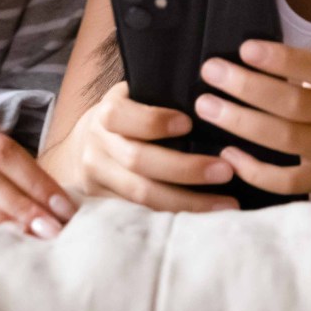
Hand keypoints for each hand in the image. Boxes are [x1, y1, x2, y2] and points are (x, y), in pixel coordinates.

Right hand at [45, 83, 239, 213]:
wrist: (84, 148)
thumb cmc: (128, 117)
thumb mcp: (134, 98)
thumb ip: (161, 96)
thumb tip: (215, 93)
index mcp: (108, 112)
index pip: (125, 116)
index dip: (156, 121)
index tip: (189, 124)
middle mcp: (98, 145)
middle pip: (139, 161)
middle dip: (186, 168)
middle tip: (226, 170)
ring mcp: (98, 177)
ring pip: (142, 195)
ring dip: (188, 201)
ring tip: (226, 203)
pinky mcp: (104, 203)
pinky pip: (142, 214)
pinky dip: (175, 216)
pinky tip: (206, 217)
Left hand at [194, 0, 310, 196]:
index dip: (281, 60)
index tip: (244, 47)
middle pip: (291, 105)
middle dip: (247, 89)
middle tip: (209, 72)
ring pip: (283, 142)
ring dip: (240, 125)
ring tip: (205, 105)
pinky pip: (286, 183)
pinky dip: (256, 172)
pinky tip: (226, 154)